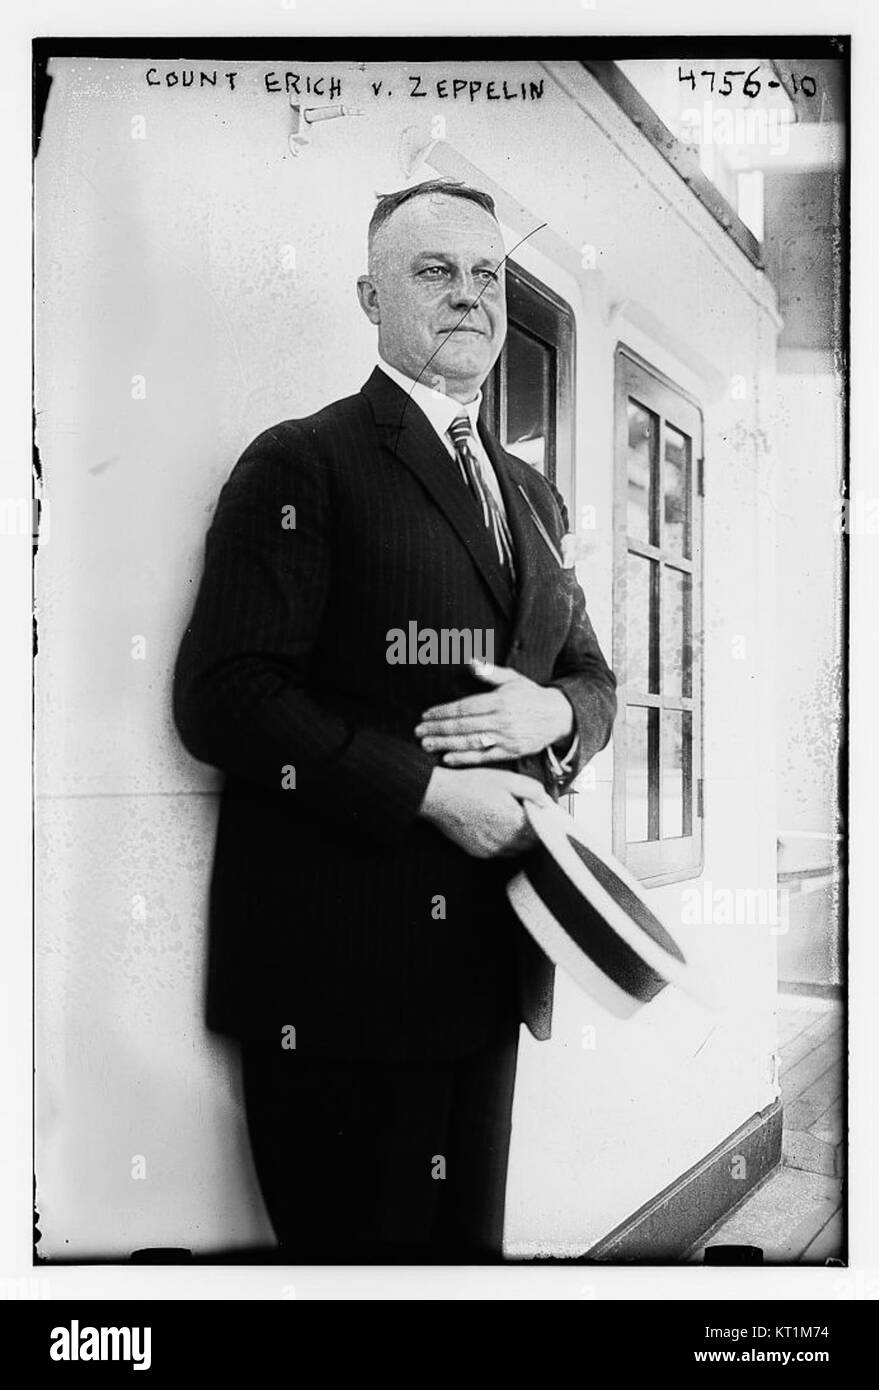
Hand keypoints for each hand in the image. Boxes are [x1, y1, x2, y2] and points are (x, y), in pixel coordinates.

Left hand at [415, 660, 573, 765]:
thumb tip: (470, 660)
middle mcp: (502, 720)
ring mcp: (506, 738)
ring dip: (446, 744)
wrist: (558, 716)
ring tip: (426, 744)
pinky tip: (447, 758)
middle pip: (463, 726)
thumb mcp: (513, 679)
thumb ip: (490, 672)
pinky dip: (465, 759)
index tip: (426, 715)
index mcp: (500, 701)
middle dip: (438, 729)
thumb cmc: (530, 695)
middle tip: (418, 731)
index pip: (465, 707)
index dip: (443, 712)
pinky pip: (484, 757)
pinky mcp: (511, 752)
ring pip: (470, 742)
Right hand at [418, 766, 551, 858]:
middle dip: (531, 831)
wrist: (440, 796)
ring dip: (517, 838)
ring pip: (514, 849)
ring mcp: (490, 850)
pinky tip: (493, 825)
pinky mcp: (478, 852)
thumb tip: (546, 801)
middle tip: (525, 814)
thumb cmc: (470, 786)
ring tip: (507, 818)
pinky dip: (501, 842)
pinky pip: (498, 851)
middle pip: (530, 843)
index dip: (543, 822)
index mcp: (516, 824)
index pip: (542, 832)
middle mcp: (505, 842)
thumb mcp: (507, 779)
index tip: (541, 814)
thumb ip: (532, 790)